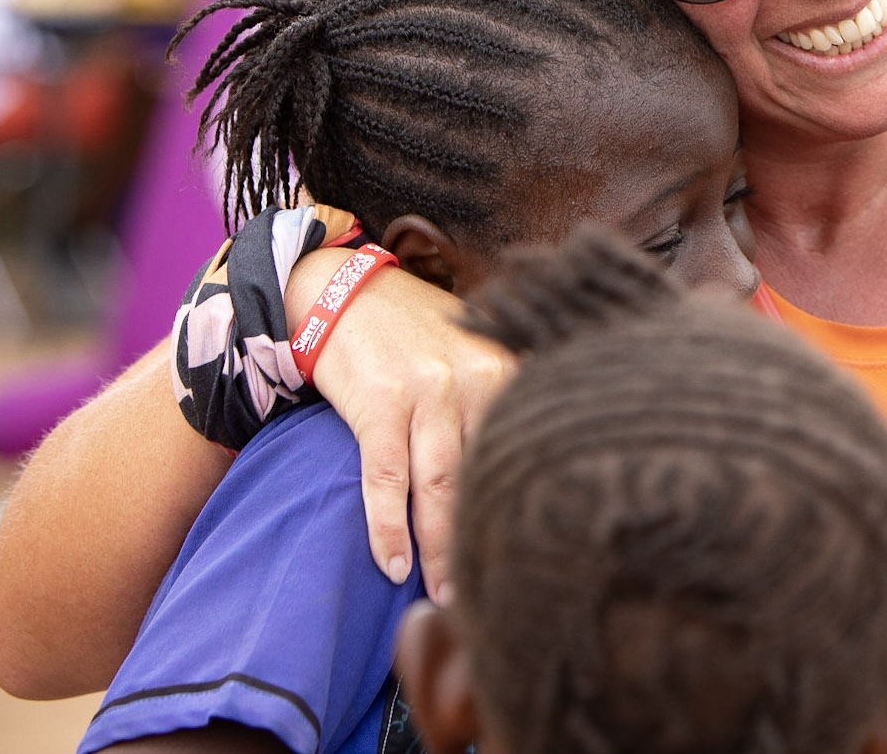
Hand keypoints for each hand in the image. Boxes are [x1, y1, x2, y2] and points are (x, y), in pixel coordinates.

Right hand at [287, 251, 513, 600]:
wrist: (346, 292)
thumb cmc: (417, 333)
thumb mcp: (476, 351)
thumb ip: (504, 398)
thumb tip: (540, 464)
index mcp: (508, 369)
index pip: (529, 448)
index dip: (532, 504)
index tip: (537, 554)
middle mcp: (477, 378)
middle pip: (489, 474)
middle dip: (491, 536)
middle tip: (496, 593)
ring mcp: (428, 390)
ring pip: (440, 485)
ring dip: (442, 547)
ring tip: (446, 595)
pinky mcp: (380, 401)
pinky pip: (386, 476)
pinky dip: (388, 527)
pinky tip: (393, 565)